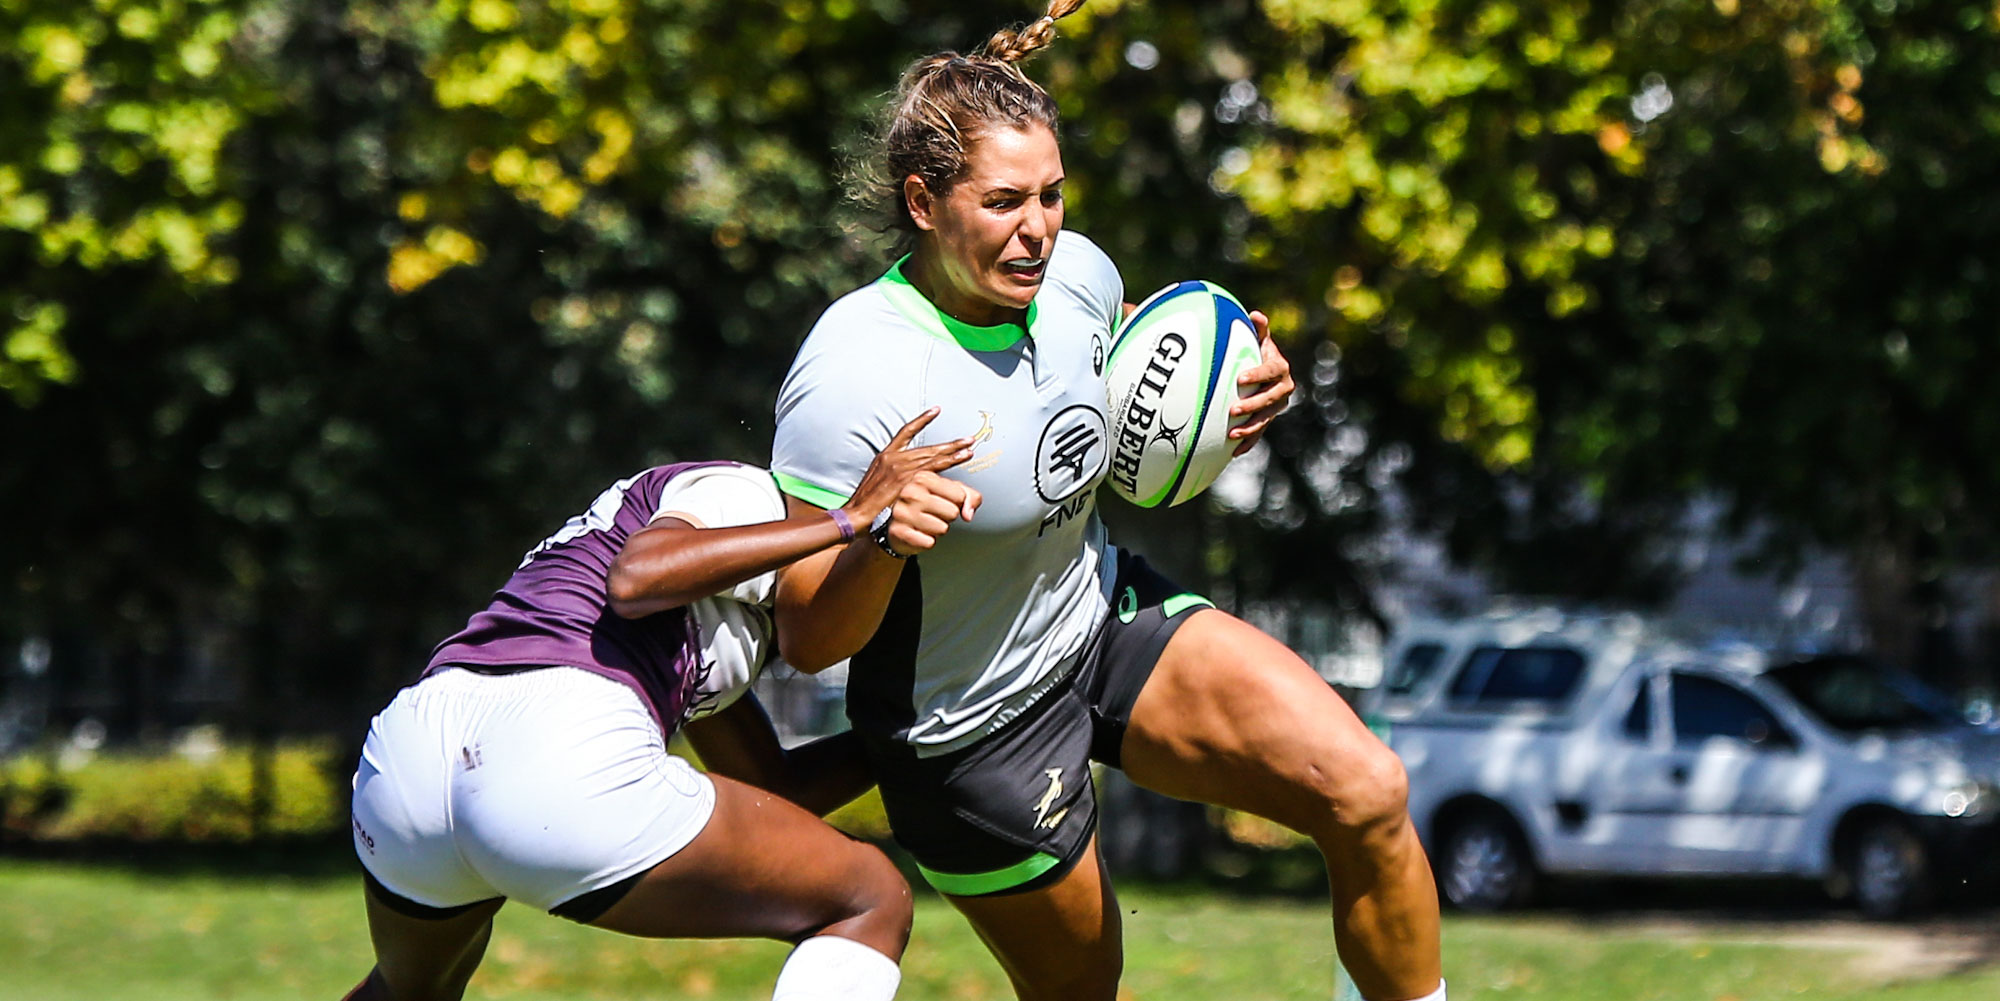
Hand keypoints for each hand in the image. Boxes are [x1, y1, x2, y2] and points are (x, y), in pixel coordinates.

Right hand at [841, 408, 982, 555]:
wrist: (855, 514)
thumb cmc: (865, 504)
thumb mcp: (875, 482)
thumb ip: (890, 475)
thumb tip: (903, 477)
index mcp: (885, 456)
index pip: (905, 432)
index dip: (922, 420)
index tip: (936, 411)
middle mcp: (894, 458)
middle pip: (927, 447)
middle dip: (949, 444)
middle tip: (968, 439)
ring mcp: (902, 468)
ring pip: (933, 456)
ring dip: (953, 451)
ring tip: (970, 447)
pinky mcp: (908, 480)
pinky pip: (933, 469)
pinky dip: (949, 461)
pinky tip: (961, 458)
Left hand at [1227, 309, 1294, 455]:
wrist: (1264, 372)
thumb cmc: (1255, 351)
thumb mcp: (1257, 339)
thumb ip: (1258, 329)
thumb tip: (1255, 315)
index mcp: (1280, 368)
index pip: (1272, 372)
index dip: (1258, 375)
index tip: (1240, 379)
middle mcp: (1283, 389)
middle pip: (1270, 399)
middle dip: (1253, 406)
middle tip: (1233, 410)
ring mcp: (1277, 407)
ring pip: (1266, 419)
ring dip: (1250, 428)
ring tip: (1232, 434)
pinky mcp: (1268, 419)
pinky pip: (1260, 432)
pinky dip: (1248, 442)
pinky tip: (1234, 452)